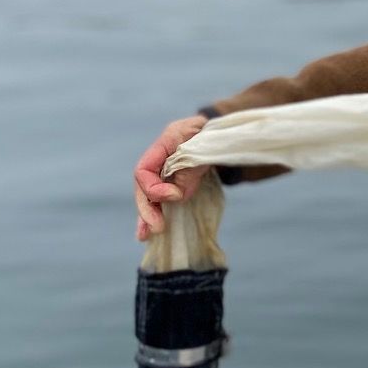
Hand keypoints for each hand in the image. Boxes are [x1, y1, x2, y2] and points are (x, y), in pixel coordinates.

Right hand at [133, 114, 209, 240]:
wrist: (224, 131)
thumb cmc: (216, 133)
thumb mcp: (207, 144)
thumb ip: (191, 168)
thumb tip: (178, 195)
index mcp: (165, 141)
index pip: (144, 169)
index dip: (155, 188)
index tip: (176, 197)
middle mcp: (159, 157)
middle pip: (142, 186)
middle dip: (148, 208)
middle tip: (157, 227)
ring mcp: (164, 170)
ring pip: (148, 195)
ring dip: (147, 216)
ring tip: (144, 236)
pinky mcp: (173, 180)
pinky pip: (160, 198)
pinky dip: (156, 213)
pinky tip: (150, 231)